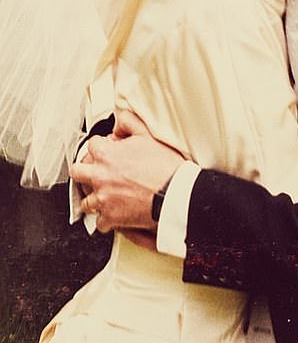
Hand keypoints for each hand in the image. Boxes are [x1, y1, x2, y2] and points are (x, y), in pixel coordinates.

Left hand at [70, 110, 184, 232]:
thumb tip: (119, 119)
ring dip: (95, 198)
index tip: (109, 152)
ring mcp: (103, 198)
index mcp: (105, 155)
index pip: (91, 145)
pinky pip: (100, 222)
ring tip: (107, 197)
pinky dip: (107, 220)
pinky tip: (115, 215)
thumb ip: (129, 122)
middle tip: (98, 173)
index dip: (102, 147)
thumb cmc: (165, 166)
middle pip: (77, 172)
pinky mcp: (111, 217)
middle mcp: (99, 176)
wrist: (175, 193)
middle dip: (85, 171)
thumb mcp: (148, 135)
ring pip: (86, 200)